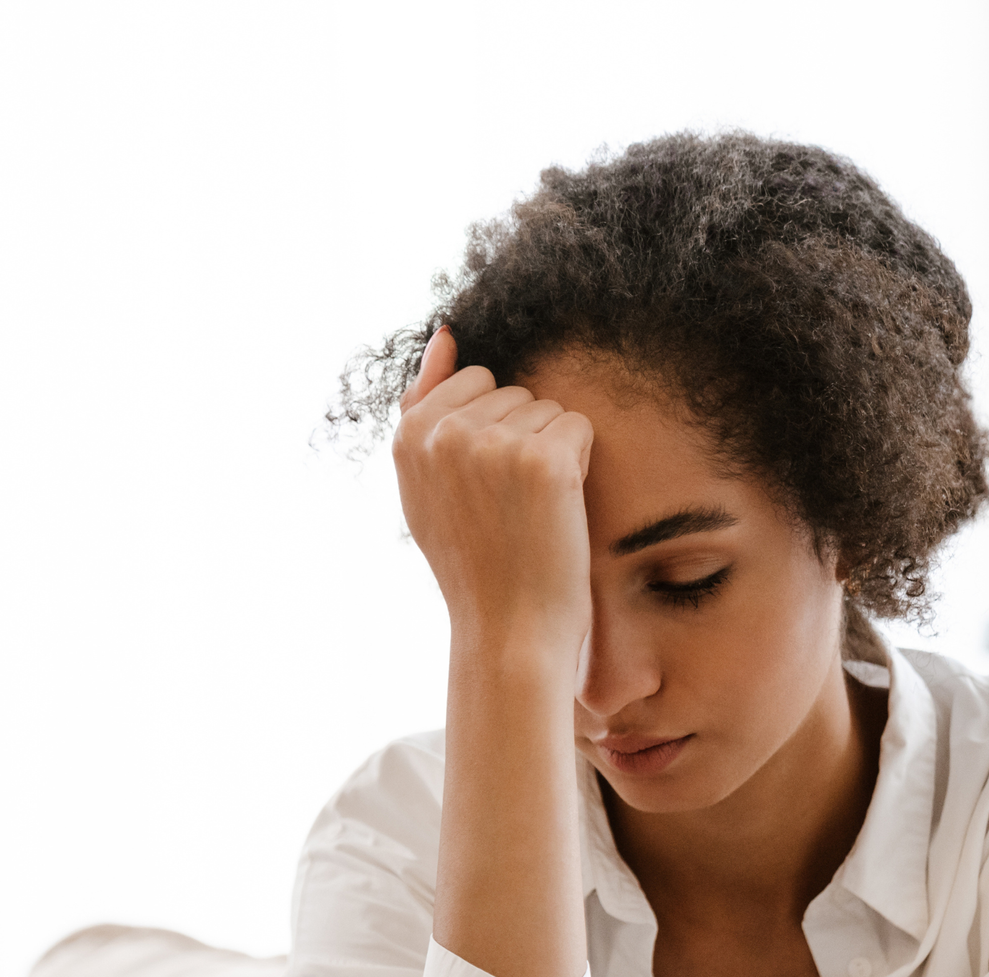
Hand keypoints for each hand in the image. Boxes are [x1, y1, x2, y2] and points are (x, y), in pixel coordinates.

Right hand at [393, 325, 594, 662]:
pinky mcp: (544, 460)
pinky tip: (557, 509)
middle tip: (507, 510)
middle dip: (521, 442)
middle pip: (514, 393)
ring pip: (547, 410)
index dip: (490, 436)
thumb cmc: (475, 562)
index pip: (474, 384)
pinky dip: (579, 465)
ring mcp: (493, 443)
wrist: (508, 631)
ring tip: (529, 514)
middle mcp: (445, 432)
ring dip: (551, 456)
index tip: (480, 492)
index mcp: (409, 435)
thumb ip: (425, 406)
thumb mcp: (426, 484)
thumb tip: (446, 332)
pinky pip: (578, 426)